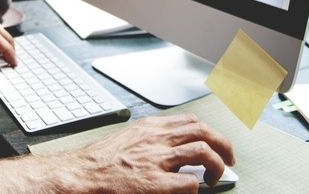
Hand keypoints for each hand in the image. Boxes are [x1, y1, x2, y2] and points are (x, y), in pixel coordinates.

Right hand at [70, 114, 234, 191]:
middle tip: (229, 159)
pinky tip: (192, 191)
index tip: (214, 143)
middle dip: (223, 145)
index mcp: (149, 128)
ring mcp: (157, 161)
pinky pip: (190, 183)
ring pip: (203, 152)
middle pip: (203, 132)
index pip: (190, 121)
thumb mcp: (126, 140)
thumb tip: (169, 149)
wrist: (79, 175)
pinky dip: (196, 187)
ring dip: (218, 166)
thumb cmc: (98, 162)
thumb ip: (149, 141)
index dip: (209, 132)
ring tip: (218, 177)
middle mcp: (156, 140)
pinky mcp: (155, 184)